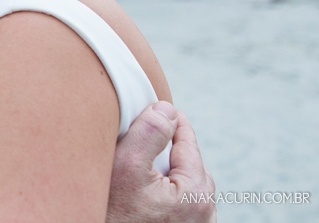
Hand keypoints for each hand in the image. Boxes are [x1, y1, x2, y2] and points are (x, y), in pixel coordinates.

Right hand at [107, 102, 216, 222]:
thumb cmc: (113, 216)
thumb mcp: (126, 168)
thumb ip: (149, 133)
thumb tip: (167, 109)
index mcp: (197, 193)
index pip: (188, 142)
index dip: (171, 121)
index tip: (158, 106)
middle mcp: (204, 214)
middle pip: (188, 164)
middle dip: (168, 149)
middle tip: (145, 136)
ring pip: (183, 186)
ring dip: (166, 172)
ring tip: (142, 166)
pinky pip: (177, 205)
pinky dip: (164, 192)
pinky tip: (143, 194)